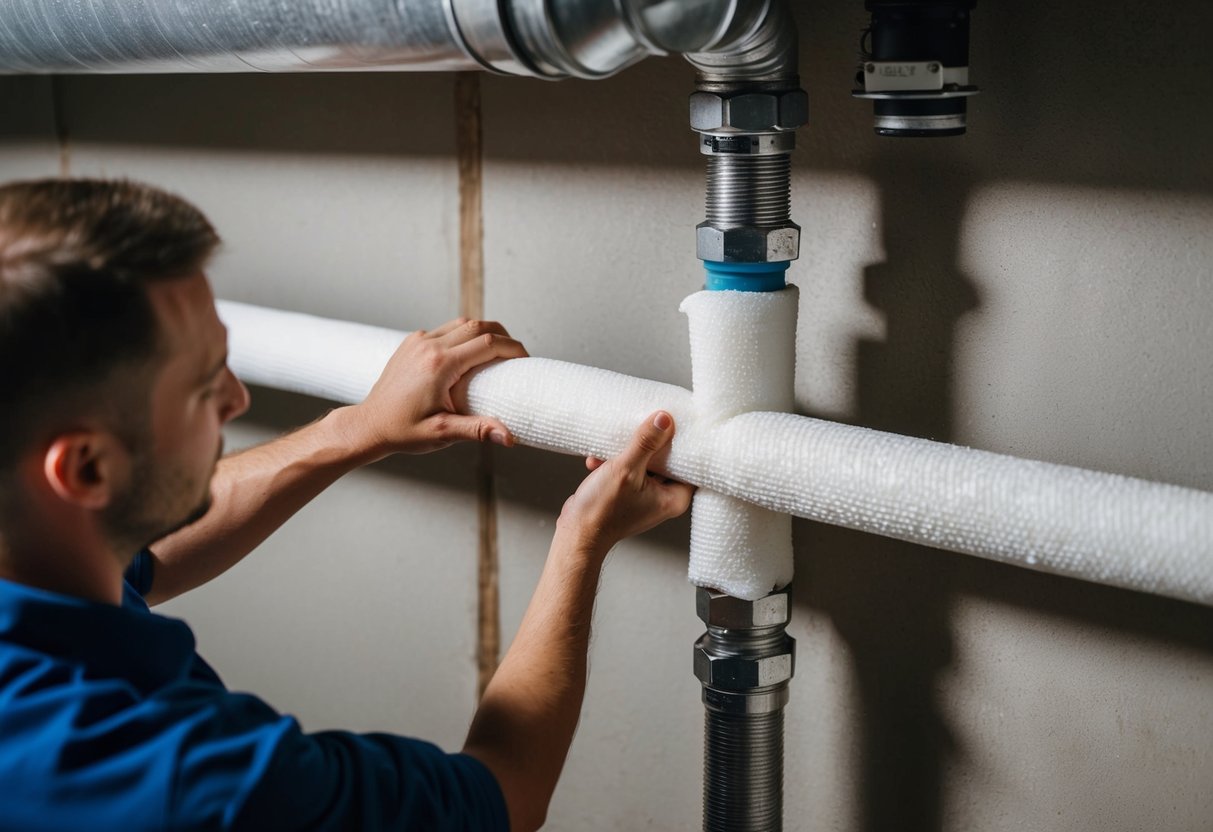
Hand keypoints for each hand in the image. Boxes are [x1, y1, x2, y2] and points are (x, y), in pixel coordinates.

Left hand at [352, 318, 527, 455]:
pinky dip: (463, 335)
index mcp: (440, 365)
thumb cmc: (403, 430)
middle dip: (503, 335)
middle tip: (517, 352)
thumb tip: (509, 437)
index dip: (513, 348)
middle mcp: (429, 346)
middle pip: (477, 325)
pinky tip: (469, 352)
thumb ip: (478, 430)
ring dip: (483, 332)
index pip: (488, 344)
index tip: (525, 359)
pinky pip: (445, 329)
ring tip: (498, 350)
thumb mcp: (442, 433)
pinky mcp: (412, 342)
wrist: (369, 424)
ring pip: (461, 323)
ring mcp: (418, 341)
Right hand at [556, 411, 694, 556]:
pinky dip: (614, 463)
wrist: (576, 532)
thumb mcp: (626, 469)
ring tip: (610, 452)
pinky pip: (629, 469)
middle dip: (648, 444)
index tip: (673, 422)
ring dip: (626, 453)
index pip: (689, 463)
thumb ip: (646, 443)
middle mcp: (664, 499)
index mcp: (674, 498)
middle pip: (666, 459)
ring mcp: (646, 497)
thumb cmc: (602, 512)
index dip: (681, 442)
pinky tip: (599, 461)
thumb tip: (664, 419)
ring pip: (644, 462)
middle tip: (640, 427)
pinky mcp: (629, 494)